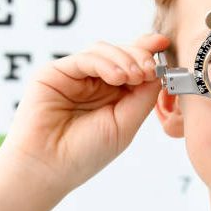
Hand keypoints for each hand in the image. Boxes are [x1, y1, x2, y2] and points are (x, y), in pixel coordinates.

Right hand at [0, 33, 169, 193]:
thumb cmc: (84, 153)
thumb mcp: (125, 125)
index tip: (163, 43)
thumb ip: (142, 97)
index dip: (147, 53)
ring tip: (134, 76)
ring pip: (103, 51)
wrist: (47, 167)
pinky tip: (117, 77)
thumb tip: (158, 71)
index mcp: (111, 96)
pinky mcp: (54, 73)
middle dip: (139, 55)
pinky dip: (104, 63)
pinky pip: (84, 58)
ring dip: (124, 59)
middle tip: (149, 69)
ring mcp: (74, 76)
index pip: (132, 66)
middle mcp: (93, 83)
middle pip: (120, 53)